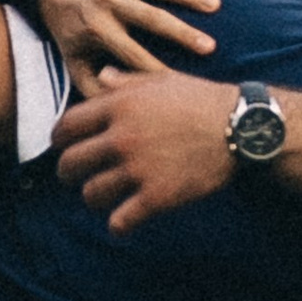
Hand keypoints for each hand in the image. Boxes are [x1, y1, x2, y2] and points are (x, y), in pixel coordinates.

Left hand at [39, 0, 219, 94]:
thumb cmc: (74, 32)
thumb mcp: (75, 61)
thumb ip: (93, 86)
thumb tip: (114, 112)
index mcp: (96, 27)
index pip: (130, 52)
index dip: (155, 67)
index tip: (181, 84)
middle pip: (149, 16)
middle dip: (180, 31)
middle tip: (209, 47)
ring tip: (216, 6)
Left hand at [53, 66, 241, 232]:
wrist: (242, 127)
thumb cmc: (201, 100)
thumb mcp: (161, 80)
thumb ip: (125, 82)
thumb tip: (102, 74)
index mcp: (119, 106)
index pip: (66, 127)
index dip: (58, 140)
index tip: (63, 148)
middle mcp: (122, 137)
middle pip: (70, 164)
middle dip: (67, 173)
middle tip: (74, 177)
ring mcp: (138, 169)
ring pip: (91, 194)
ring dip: (94, 198)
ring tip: (103, 197)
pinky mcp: (158, 196)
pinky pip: (120, 221)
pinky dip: (118, 225)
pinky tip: (123, 222)